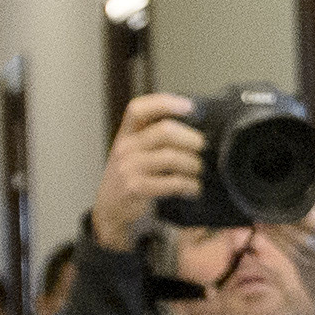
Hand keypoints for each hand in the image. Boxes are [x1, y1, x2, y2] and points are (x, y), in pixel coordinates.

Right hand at [91, 95, 205, 251]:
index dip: (165, 103)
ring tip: (200, 171)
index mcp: (126, 134)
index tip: (190, 106)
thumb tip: (195, 125)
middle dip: (191, 138)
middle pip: (164, 131)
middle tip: (204, 147)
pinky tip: (194, 188)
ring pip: (171, 157)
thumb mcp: (134, 153)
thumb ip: (154, 138)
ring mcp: (128, 168)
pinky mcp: (135, 188)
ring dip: (194, 164)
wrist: (110, 211)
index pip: (139, 108)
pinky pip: (171, 182)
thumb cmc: (130, 177)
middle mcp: (125, 147)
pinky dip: (189, 185)